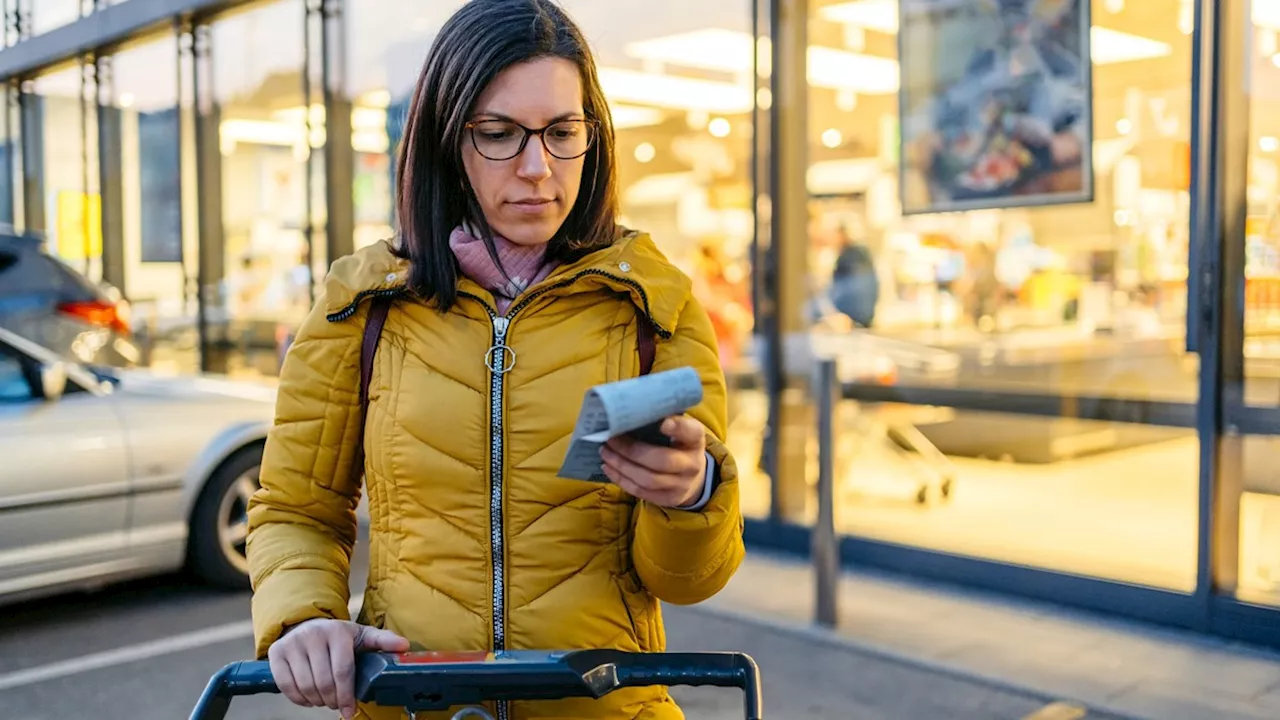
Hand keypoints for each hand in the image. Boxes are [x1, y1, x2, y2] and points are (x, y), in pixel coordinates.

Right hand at [268, 618, 409, 718]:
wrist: (304, 623)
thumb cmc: (337, 636)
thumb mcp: (361, 635)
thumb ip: (382, 641)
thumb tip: (404, 646)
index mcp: (337, 632)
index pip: (342, 671)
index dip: (347, 696)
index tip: (350, 711)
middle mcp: (313, 635)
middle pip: (324, 682)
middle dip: (332, 701)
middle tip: (336, 704)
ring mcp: (293, 644)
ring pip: (305, 686)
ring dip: (316, 701)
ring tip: (324, 700)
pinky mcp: (276, 653)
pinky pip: (286, 686)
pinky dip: (298, 699)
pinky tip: (308, 698)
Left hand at [602, 415, 706, 507]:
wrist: (691, 478)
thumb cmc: (677, 446)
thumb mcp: (678, 431)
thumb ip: (661, 420)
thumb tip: (630, 408)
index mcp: (695, 440)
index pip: (692, 432)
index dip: (678, 428)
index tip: (662, 422)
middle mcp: (692, 464)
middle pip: (662, 461)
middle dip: (631, 451)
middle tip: (611, 440)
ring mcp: (681, 485)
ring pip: (648, 479)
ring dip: (622, 466)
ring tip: (605, 452)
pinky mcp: (668, 499)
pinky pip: (641, 492)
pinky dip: (621, 479)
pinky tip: (608, 467)